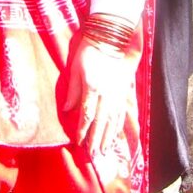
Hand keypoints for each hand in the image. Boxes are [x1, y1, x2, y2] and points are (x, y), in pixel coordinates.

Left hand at [63, 35, 140, 157]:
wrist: (110, 38)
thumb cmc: (88, 51)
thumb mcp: (75, 68)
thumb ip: (72, 90)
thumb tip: (67, 110)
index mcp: (92, 87)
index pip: (86, 114)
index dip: (82, 130)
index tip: (78, 142)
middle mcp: (106, 93)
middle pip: (101, 121)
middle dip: (96, 139)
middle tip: (93, 154)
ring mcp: (117, 93)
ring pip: (113, 120)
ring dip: (108, 136)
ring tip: (104, 150)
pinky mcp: (124, 91)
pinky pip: (121, 112)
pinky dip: (118, 126)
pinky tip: (115, 134)